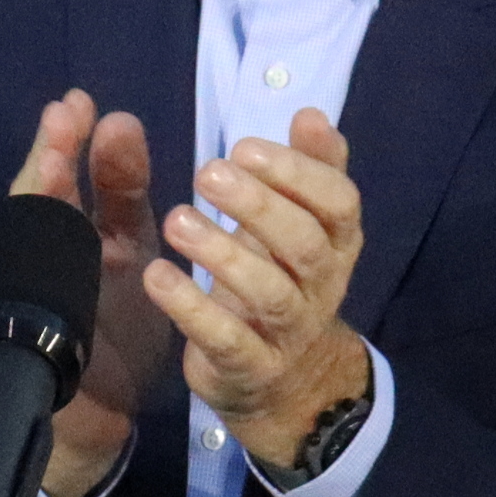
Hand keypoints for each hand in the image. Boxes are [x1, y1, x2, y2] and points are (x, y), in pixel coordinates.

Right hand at [12, 91, 169, 496]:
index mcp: (92, 237)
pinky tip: (39, 221)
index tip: (86, 103)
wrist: (100, 416)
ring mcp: (39, 286)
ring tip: (50, 157)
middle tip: (65, 114)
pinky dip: (33, 253)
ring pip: (29, 233)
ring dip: (38, 196)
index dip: (84, 143)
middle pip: (45, 195)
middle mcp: (57, 254)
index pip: (84, 180)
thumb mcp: (135, 253)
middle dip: (54, 154)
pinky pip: (27, 284)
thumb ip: (124, 193)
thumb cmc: (119, 335)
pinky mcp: (33, 323)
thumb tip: (119, 123)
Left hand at [149, 110, 370, 472]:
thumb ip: (306, 169)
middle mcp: (323, 285)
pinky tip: (157, 277)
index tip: (243, 146)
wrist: (287, 384)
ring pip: (268, 293)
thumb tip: (310, 113)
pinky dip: (192, 309)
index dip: (297, 172)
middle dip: (258, 205)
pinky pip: (227, 340)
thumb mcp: (299, 223)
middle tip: (206, 172)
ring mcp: (290, 332)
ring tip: (176, 220)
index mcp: (337, 242)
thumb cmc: (283, 278)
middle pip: (304, 243)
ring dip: (222, 254)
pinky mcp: (250, 367)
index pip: (337, 202)